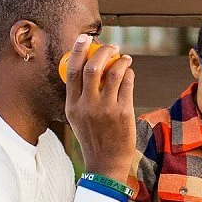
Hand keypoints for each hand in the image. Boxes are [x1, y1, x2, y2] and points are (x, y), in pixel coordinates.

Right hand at [65, 36, 134, 181]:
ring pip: (114, 73)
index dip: (78, 51)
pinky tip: (130, 72)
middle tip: (111, 46)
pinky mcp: (123, 112)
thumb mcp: (77, 118)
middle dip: (103, 51)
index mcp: (72, 106)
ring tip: (125, 58)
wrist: (106, 164)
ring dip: (121, 60)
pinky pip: (128, 83)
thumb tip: (88, 67)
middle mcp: (87, 106)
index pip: (71, 71)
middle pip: (92, 68)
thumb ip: (80, 95)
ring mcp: (106, 109)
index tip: (84, 38)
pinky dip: (129, 73)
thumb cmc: (93, 137)